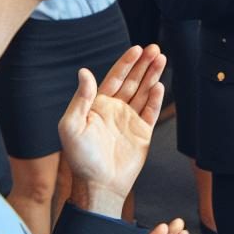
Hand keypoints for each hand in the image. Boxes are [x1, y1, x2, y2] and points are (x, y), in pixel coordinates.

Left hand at [59, 45, 166, 216]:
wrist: (99, 184)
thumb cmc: (80, 158)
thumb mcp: (71, 126)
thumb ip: (81, 98)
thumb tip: (85, 72)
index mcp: (97, 106)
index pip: (114, 78)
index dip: (126, 63)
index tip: (137, 49)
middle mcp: (115, 110)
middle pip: (133, 81)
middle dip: (144, 64)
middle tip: (155, 49)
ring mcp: (130, 120)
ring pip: (144, 92)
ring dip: (153, 76)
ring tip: (162, 59)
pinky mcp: (142, 132)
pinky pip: (151, 111)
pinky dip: (156, 98)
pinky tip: (160, 85)